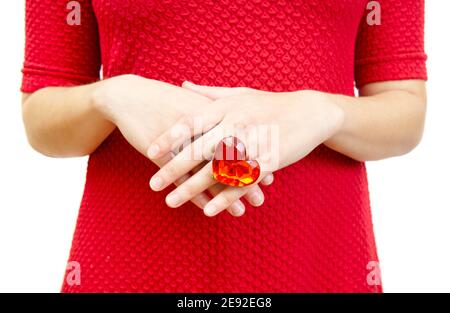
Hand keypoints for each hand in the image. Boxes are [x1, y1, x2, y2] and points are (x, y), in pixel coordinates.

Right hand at [90, 75, 272, 214]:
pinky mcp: (162, 154)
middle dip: (246, 180)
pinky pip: (183, 179)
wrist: (129, 97)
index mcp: (211, 112)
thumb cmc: (164, 101)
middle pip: (229, 158)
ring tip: (241, 211)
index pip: (239, 140)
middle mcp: (200, 128)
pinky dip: (197, 195)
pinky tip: (209, 209)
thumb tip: (236, 129)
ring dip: (225, 194)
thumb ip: (216, 115)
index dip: (255, 157)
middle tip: (261, 197)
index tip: (269, 173)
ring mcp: (181, 142)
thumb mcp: (193, 103)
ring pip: (207, 173)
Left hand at [148, 82, 343, 215]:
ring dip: (193, 188)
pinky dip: (225, 197)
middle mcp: (236, 124)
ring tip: (172, 202)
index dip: (169, 139)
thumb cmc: (269, 103)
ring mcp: (253, 144)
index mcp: (226, 107)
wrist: (309, 112)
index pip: (191, 123)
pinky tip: (209, 210)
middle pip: (199, 150)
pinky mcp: (268, 161)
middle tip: (153, 185)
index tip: (150, 153)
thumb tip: (182, 84)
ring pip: (217, 170)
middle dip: (174, 169)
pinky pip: (243, 182)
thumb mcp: (238, 93)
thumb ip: (208, 92)